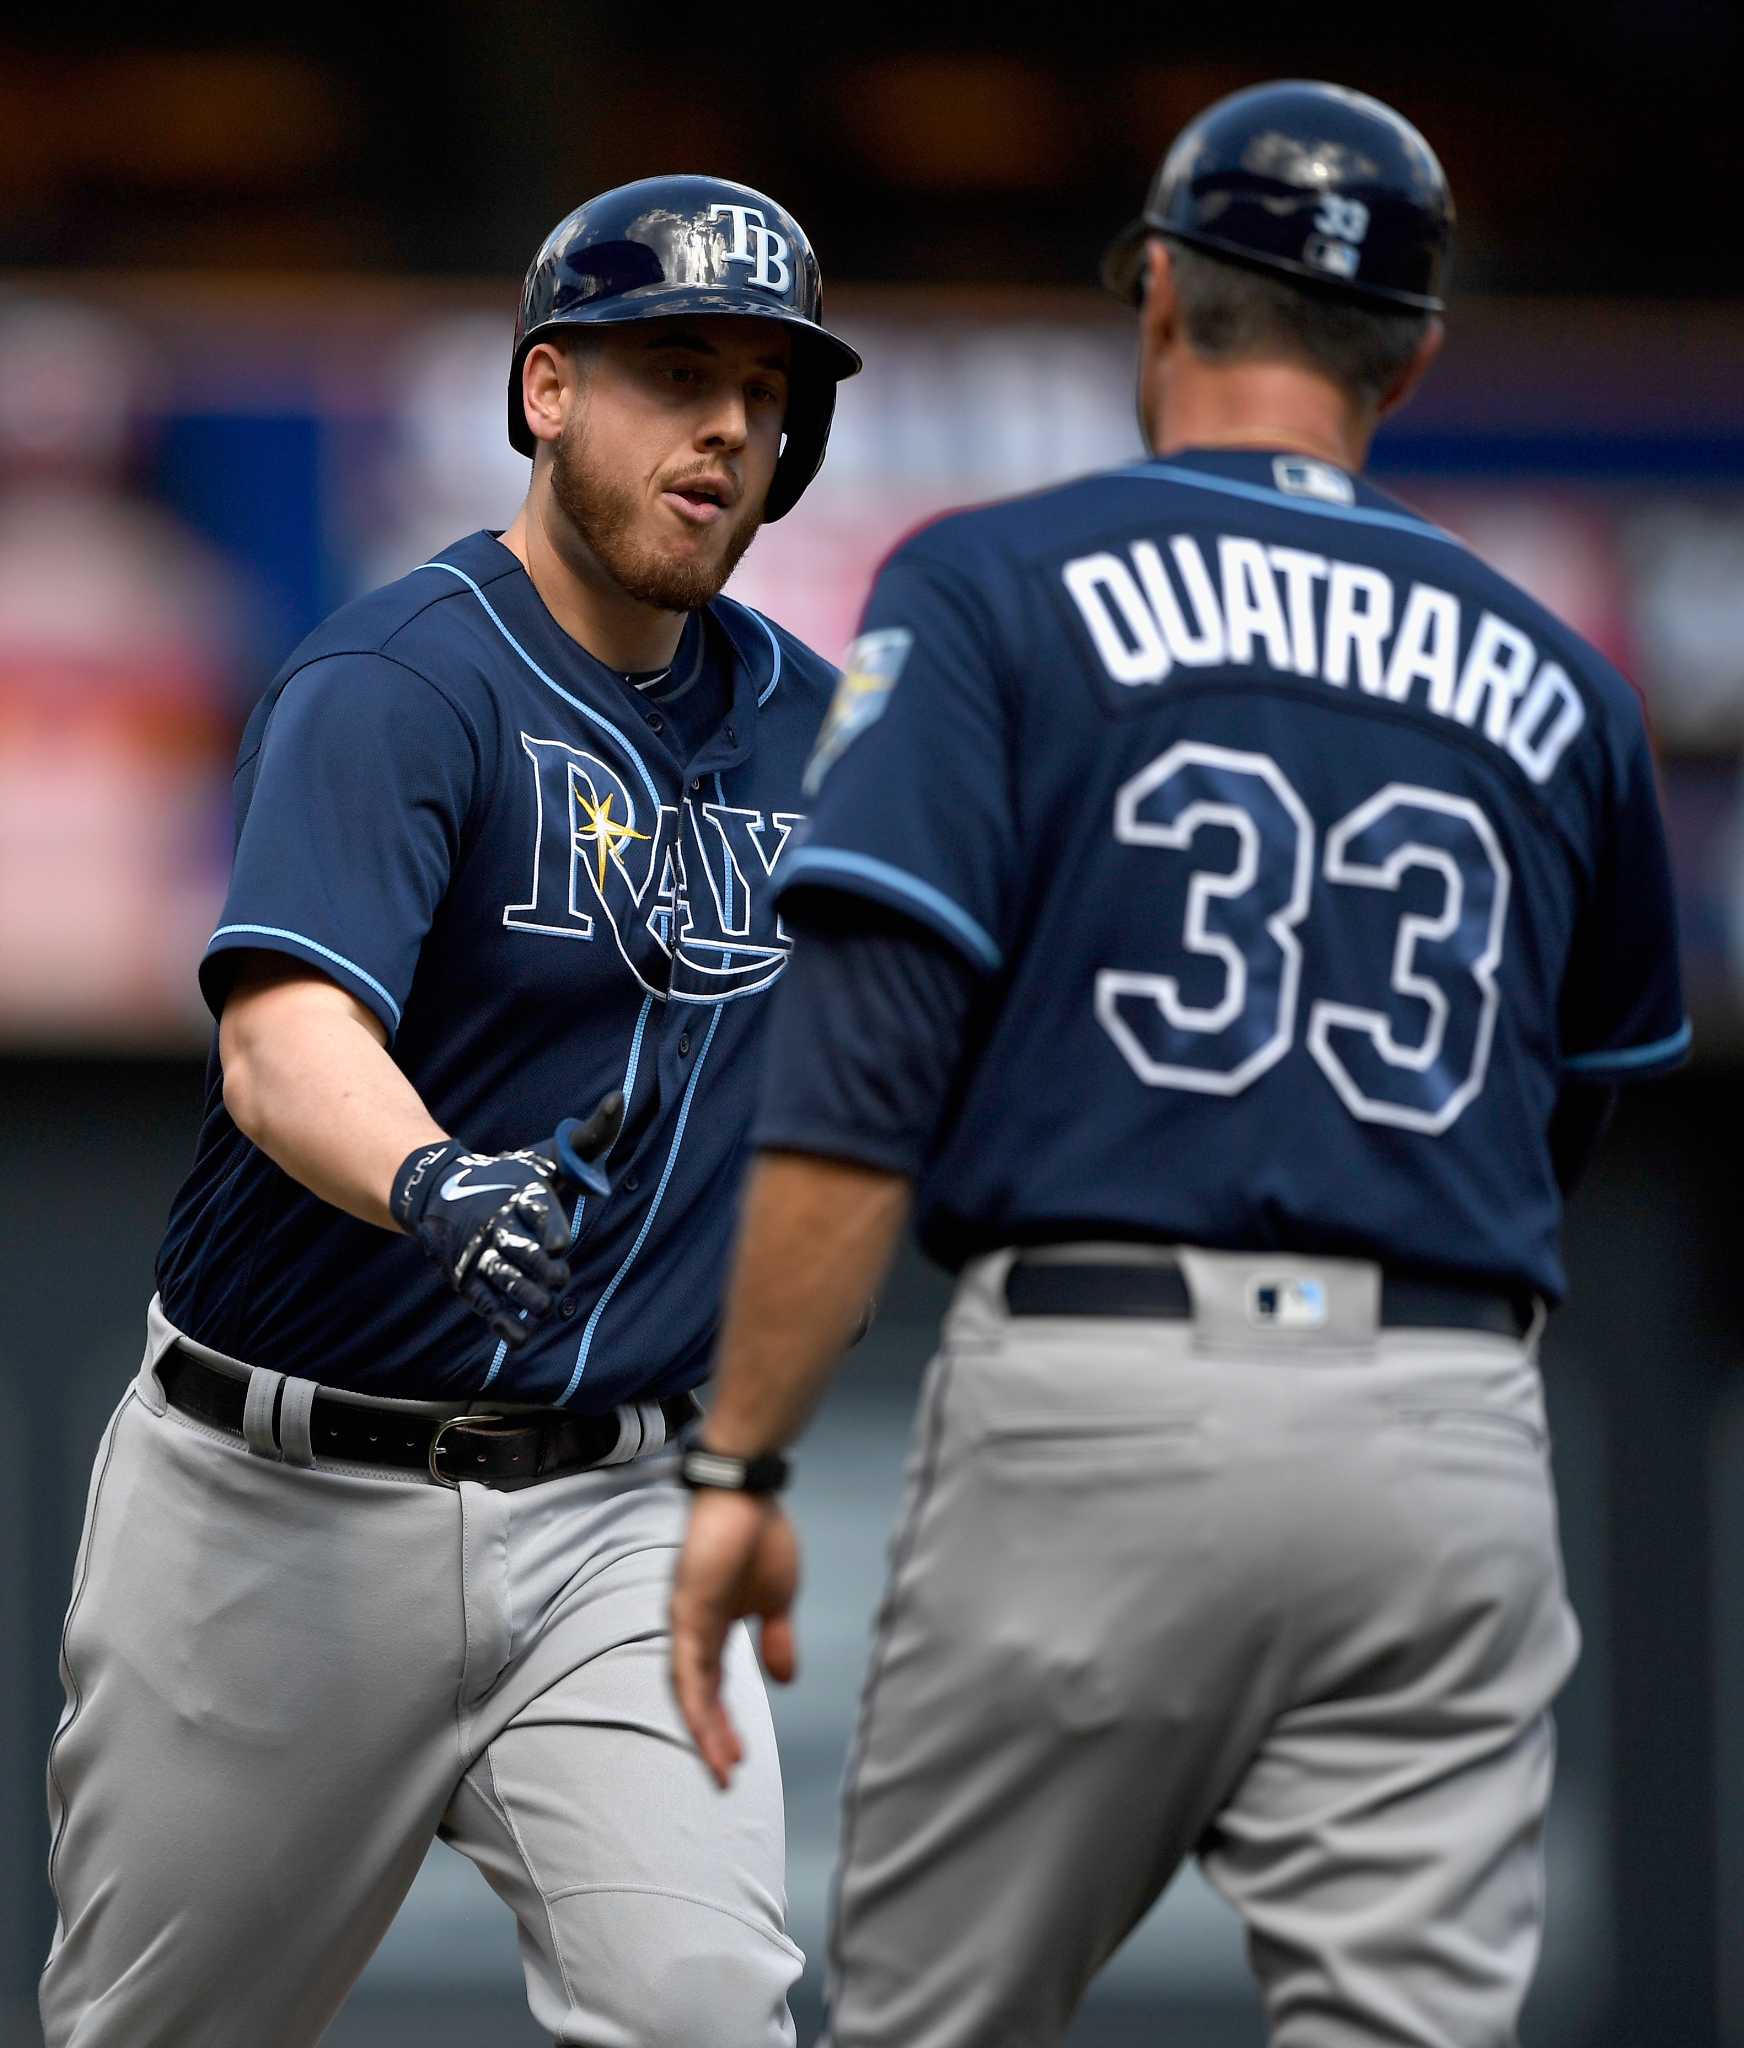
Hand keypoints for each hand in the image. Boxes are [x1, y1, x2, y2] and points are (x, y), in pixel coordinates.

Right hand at [391, 1092, 622, 1347]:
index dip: (552, 1231)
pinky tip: (522, 1335)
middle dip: (543, 1270)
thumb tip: (620, 1099)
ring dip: (528, 1298)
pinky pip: (486, 1306)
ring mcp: (478, 1253)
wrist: (440, 1191)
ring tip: (544, 1303)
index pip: (538, 1211)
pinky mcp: (465, 1279)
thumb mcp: (548, 1155)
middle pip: (521, 1252)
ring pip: (504, 1281)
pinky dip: (504, 1324)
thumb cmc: (510, 1175)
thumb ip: (588, 1136)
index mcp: (519, 1192)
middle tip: (556, 1277)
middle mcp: (495, 1223)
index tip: (559, 1244)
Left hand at [670, 1489, 799, 1787]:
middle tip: (726, 1778)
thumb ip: (775, 1640)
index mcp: (715, 1629)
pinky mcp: (687, 1607)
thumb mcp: (776, 1600)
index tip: (739, 1761)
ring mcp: (688, 1620)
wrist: (748, 1492)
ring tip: (721, 1766)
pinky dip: (696, 1696)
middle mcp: (695, 1631)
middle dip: (712, 1738)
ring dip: (704, 1728)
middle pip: (698, 1696)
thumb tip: (785, 1681)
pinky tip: (705, 1724)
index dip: (724, 1724)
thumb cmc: (760, 1536)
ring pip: (689, 1688)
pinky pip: (687, 1661)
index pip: (715, 1687)